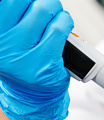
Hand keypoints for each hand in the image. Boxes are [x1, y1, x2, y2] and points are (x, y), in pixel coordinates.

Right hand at [0, 0, 73, 119]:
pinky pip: (59, 29)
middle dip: (41, 3)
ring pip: (43, 10)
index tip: (30, 4)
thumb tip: (32, 1)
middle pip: (23, 1)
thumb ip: (13, 17)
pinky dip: (65, 21)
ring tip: (57, 17)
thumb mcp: (8, 39)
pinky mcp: (46, 62)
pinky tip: (64, 25)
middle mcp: (3, 44)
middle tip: (47, 9)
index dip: (24, 0)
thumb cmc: (21, 60)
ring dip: (55, 10)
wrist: (33, 95)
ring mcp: (24, 54)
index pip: (7, 2)